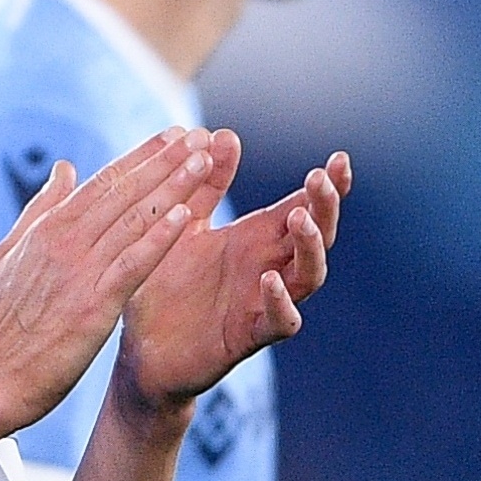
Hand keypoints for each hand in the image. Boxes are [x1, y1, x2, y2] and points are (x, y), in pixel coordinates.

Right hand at [0, 128, 217, 430]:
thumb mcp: (9, 253)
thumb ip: (41, 209)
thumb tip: (65, 168)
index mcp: (47, 228)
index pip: (103, 181)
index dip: (142, 156)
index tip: (173, 136)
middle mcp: (64, 241)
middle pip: (124, 191)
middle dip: (165, 161)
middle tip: (198, 136)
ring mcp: (79, 271)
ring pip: (135, 220)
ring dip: (173, 188)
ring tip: (204, 162)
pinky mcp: (93, 305)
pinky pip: (133, 264)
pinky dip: (160, 239)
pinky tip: (187, 218)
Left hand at [118, 144, 350, 408]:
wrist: (140, 348)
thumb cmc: (164, 283)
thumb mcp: (183, 224)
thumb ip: (205, 184)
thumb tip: (225, 133)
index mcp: (256, 239)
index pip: (303, 206)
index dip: (327, 186)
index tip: (340, 158)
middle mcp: (268, 267)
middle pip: (316, 236)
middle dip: (325, 207)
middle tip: (321, 178)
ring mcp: (261, 302)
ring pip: (308, 276)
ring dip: (309, 246)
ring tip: (300, 218)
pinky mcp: (246, 336)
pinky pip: (279, 322)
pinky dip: (280, 301)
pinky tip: (270, 279)